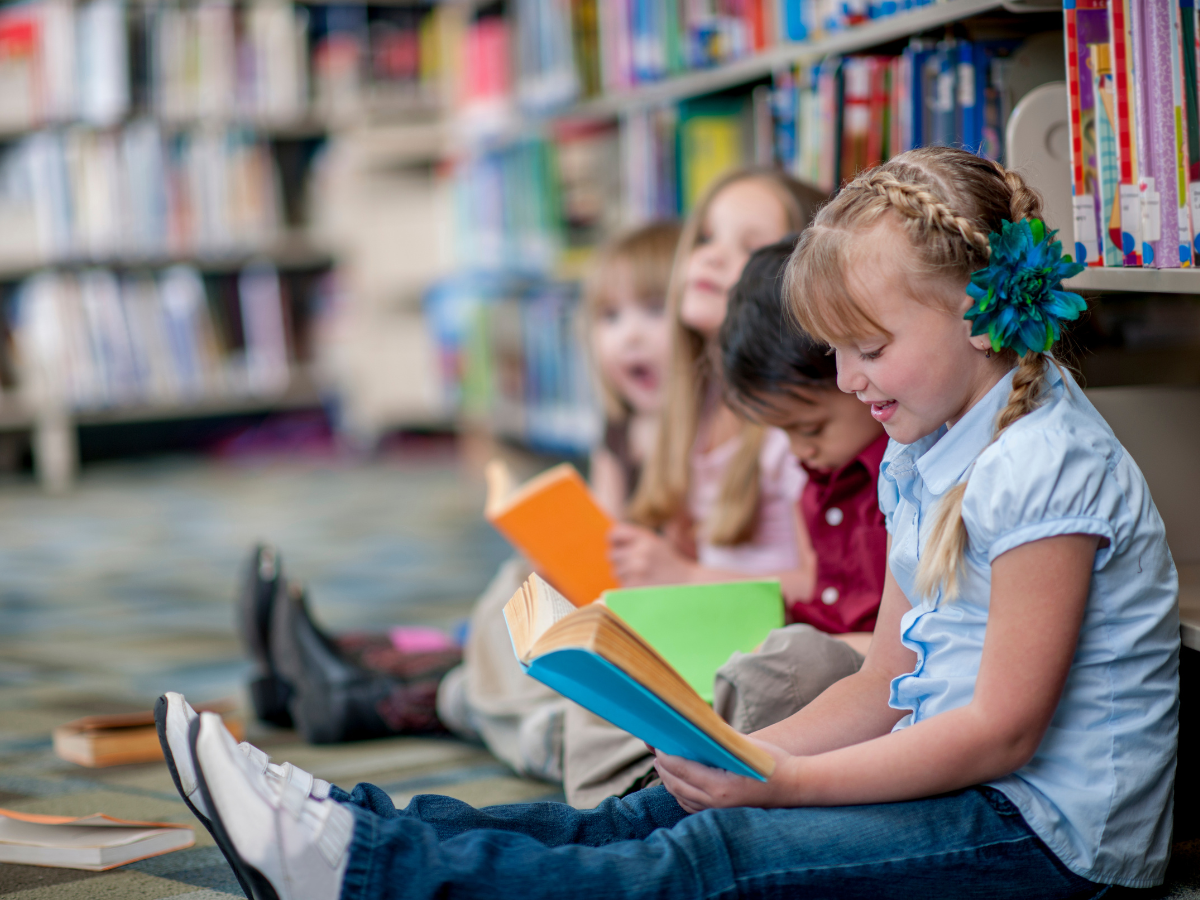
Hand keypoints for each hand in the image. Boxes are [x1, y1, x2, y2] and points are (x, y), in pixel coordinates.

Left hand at [608, 523, 697, 585]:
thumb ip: (634, 540)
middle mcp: (640, 552)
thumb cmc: (669, 565)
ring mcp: (637, 571)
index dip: (614, 541)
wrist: (689, 585)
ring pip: (616, 572)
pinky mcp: (635, 588)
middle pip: (612, 555)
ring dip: (626, 576)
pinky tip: (645, 587)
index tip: (620, 547)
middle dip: (621, 561)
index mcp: (645, 538)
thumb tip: (608, 542)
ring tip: (645, 577)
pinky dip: (630, 587)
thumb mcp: (655, 544)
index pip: (614, 534)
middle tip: (638, 566)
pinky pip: (622, 585)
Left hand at [652, 740, 797, 812]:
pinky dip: (681, 794)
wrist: (796, 787)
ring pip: (683, 798)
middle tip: (655, 752)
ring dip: (670, 782)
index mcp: (721, 786)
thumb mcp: (746, 745)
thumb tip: (697, 724)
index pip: (682, 770)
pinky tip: (679, 783)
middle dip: (663, 769)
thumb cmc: (773, 762)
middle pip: (677, 785)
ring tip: (663, 765)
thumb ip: (720, 737)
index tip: (658, 745)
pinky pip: (693, 807)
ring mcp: (720, 812)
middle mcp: (717, 803)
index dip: (666, 757)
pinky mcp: (723, 814)